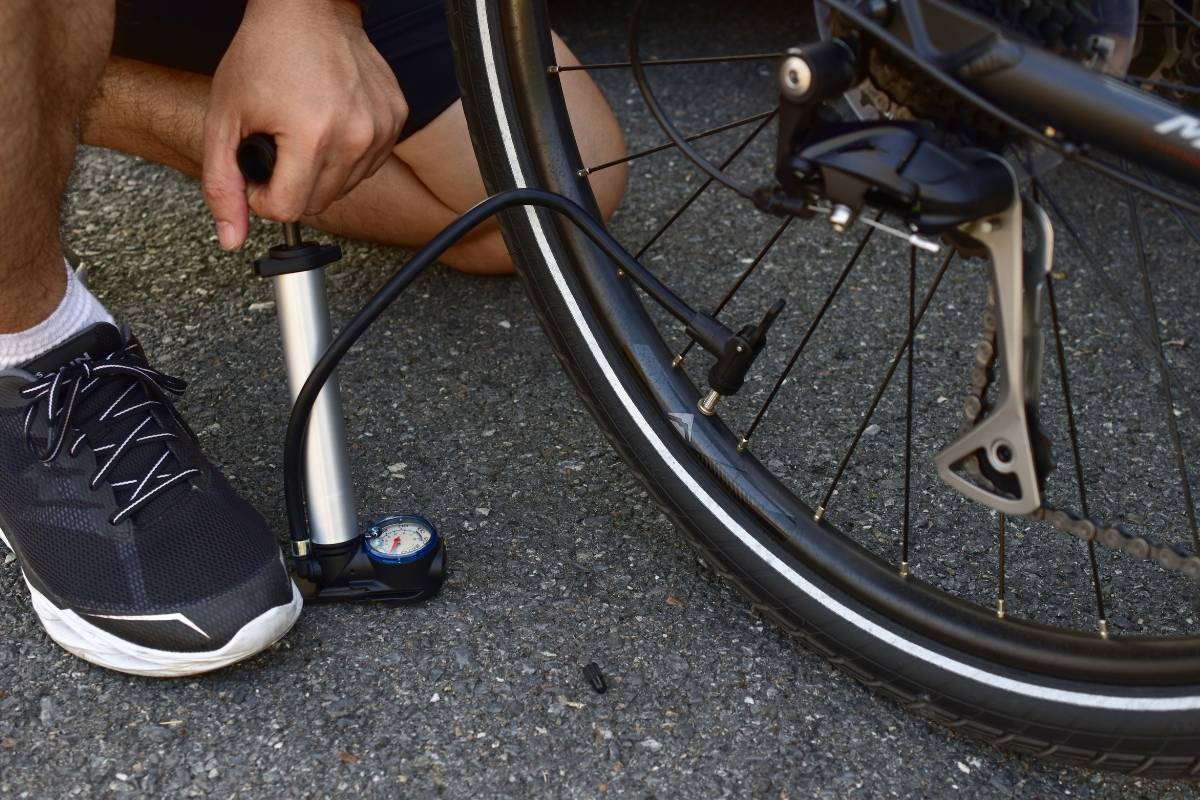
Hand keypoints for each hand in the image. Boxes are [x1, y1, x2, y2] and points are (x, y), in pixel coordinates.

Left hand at [202, 0, 407, 249]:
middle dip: (290, 185)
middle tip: (276, 146)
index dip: (262, 196)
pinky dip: (346, 154)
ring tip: (303, 130)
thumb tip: (231, 239)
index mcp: (312, 136)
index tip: (255, 167)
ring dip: (319, 171)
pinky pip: (369, 164)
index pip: (289, 210)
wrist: (305, 10)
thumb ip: (221, 183)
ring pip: (345, 187)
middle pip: (318, 204)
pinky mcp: (397, 119)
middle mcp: (355, 136)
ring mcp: (382, 128)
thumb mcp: (225, 119)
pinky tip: (330, 122)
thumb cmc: (263, 55)